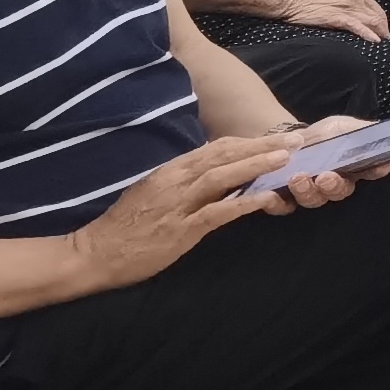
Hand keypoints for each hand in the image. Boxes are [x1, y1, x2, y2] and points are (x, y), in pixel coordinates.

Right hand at [66, 132, 302, 283]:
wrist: (93, 253)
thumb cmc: (125, 226)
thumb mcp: (153, 192)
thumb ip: (181, 180)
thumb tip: (212, 167)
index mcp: (170, 170)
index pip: (216, 148)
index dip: (249, 141)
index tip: (276, 136)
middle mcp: (175, 181)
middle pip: (224, 155)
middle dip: (262, 146)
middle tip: (295, 141)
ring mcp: (177, 204)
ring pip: (222, 177)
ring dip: (256, 166)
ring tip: (286, 160)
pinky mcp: (179, 230)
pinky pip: (217, 213)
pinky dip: (243, 204)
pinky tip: (267, 200)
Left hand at [262, 113, 386, 209]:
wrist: (287, 141)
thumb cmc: (321, 135)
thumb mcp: (339, 126)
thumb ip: (357, 130)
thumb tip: (378, 129)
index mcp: (353, 167)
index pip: (371, 170)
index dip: (377, 170)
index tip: (381, 166)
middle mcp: (334, 185)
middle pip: (340, 191)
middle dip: (333, 186)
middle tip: (325, 177)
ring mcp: (311, 194)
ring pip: (313, 200)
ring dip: (307, 191)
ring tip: (297, 178)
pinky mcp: (286, 200)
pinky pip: (283, 207)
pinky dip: (277, 203)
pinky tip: (271, 195)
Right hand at [271, 0, 389, 42]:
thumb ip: (345, 1)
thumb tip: (352, 11)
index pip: (376, 8)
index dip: (382, 21)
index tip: (384, 30)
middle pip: (377, 16)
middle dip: (384, 29)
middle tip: (387, 41)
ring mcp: (347, 7)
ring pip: (372, 21)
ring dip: (380, 33)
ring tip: (385, 44)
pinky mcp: (338, 17)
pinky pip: (358, 26)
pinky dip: (368, 34)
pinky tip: (375, 41)